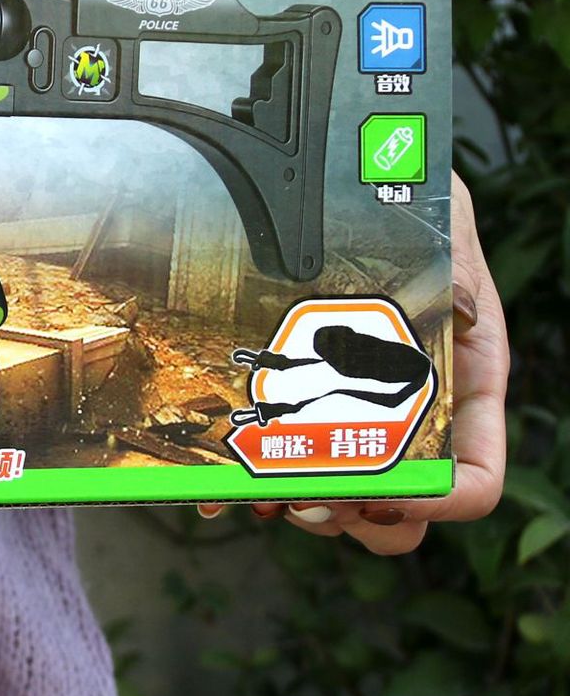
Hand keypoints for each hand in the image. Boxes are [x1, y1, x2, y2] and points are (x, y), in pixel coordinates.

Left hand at [198, 171, 506, 554]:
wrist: (349, 178)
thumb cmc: (406, 208)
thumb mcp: (440, 234)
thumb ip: (454, 276)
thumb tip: (464, 315)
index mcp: (461, 386)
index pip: (474, 475)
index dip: (440, 502)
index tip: (387, 498)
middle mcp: (414, 411)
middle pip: (407, 506)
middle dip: (361, 517)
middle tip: (313, 504)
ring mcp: (356, 412)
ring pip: (344, 496)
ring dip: (308, 511)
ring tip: (267, 499)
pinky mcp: (302, 404)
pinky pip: (283, 464)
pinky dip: (256, 489)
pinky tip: (220, 493)